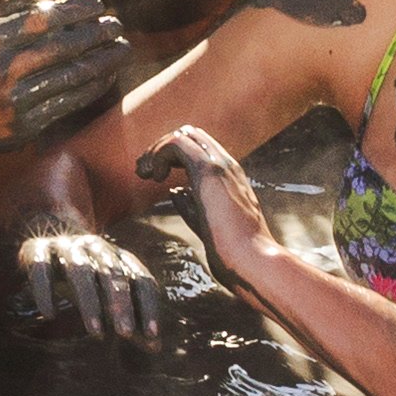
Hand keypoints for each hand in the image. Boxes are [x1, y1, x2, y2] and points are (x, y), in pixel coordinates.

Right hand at [0, 0, 131, 144]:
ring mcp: (16, 98)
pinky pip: (69, 101)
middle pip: (63, 46)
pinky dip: (93, 87)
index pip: (43, 18)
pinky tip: (107, 76)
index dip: (75, 9)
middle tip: (117, 25)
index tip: (98, 4)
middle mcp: (4, 67)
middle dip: (96, 34)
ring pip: (72, 75)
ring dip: (103, 61)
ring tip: (123, 49)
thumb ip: (8, 11)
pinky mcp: (26, 123)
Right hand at [20, 224, 161, 342]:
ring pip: (80, 270)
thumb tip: (155, 348)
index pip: (141, 279)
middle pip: (113, 273)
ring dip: (90, 302)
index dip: (148, 306)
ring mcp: (65, 245)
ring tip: (96, 332)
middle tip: (125, 334)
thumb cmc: (86, 274)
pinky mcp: (36, 248)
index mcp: (118, 256)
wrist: (47, 234)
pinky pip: (42, 268)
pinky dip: (45, 291)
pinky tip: (50, 315)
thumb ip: (130, 316)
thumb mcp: (107, 292)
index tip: (153, 335)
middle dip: (121, 304)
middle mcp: (95, 246)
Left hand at [138, 126, 276, 284]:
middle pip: (189, 135)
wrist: (252, 261)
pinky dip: (158, 154)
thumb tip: (175, 192)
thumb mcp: (206, 223)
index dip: (171, 156)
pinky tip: (155, 177)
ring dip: (156, 150)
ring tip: (144, 173)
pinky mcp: (210, 170)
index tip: (153, 177)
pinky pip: (177, 143)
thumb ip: (191, 205)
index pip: (199, 148)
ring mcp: (221, 165)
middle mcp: (227, 165)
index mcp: (229, 177)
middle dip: (161, 148)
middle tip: (144, 171)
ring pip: (182, 134)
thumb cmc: (233, 251)